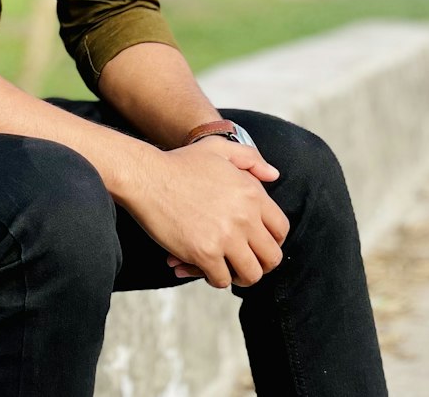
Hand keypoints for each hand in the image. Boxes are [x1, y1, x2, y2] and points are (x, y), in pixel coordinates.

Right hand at [120, 140, 289, 289]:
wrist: (147, 176)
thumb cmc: (181, 162)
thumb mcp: (219, 148)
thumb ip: (251, 158)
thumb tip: (274, 175)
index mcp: (252, 193)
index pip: (281, 229)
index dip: (272, 241)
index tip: (257, 244)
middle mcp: (244, 217)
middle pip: (272, 258)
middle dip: (260, 263)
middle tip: (243, 261)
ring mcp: (225, 237)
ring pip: (251, 275)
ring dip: (239, 276)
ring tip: (226, 268)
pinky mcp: (204, 253)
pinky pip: (222, 280)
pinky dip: (213, 278)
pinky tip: (200, 266)